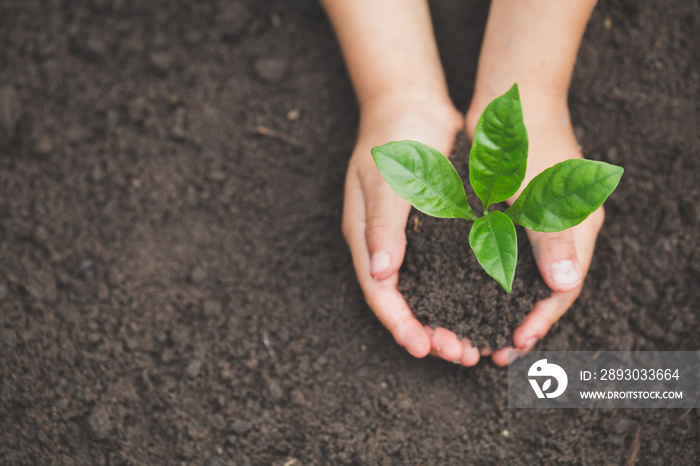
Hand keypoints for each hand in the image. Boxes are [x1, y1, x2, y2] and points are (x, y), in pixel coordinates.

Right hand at [341, 97, 479, 362]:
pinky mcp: (435, 232)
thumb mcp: (385, 179)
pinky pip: (446, 272)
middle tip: (460, 354)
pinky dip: (461, 295)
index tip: (423, 347)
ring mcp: (411, 240)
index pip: (379, 293)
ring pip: (427, 293)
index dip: (399, 324)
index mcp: (366, 238)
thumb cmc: (392, 137)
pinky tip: (484, 308)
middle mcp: (387, 246)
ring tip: (474, 345)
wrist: (412, 104)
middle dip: (429, 333)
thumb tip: (378, 272)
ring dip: (448, 320)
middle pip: (404, 303)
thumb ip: (383, 225)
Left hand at [421, 96, 604, 365]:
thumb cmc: (526, 139)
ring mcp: (539, 223)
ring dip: (508, 307)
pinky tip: (472, 296)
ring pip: (528, 277)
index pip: (564, 288)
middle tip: (497, 352)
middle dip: (525, 321)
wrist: (510, 96)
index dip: (542, 319)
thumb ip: (550, 236)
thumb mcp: (537, 189)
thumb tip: (564, 284)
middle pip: (548, 289)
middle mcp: (563, 230)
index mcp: (578, 227)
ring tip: (485, 334)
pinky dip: (496, 280)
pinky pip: (509, 256)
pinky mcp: (516, 215)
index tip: (516, 344)